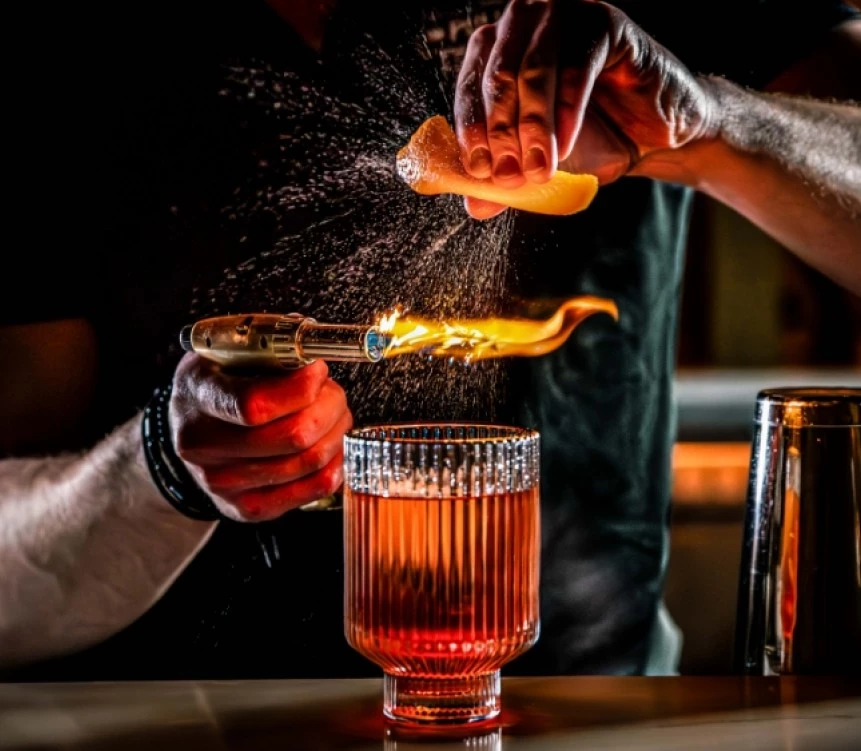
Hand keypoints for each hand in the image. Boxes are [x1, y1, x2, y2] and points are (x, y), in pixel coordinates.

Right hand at [169, 354, 351, 521]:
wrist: (191, 430)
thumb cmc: (221, 383)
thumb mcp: (229, 351)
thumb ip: (269, 347)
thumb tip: (313, 357)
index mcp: (199, 396)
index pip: (254, 404)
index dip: (299, 389)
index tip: (318, 371)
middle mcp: (203, 445)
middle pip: (294, 435)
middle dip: (329, 406)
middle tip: (331, 391)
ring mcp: (223, 483)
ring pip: (310, 460)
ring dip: (335, 432)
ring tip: (332, 415)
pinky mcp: (248, 508)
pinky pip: (314, 489)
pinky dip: (335, 463)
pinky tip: (330, 444)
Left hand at [453, 0, 715, 218]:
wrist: (652, 140)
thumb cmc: (590, 142)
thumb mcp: (537, 166)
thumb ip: (505, 180)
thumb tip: (476, 206)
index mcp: (494, 52)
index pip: (470, 87)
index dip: (472, 131)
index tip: (479, 170)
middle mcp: (522, 25)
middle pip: (497, 77)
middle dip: (501, 133)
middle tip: (509, 175)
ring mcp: (562, 18)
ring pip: (533, 70)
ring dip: (533, 126)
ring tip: (539, 169)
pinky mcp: (602, 23)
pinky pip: (576, 66)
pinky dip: (568, 111)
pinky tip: (567, 145)